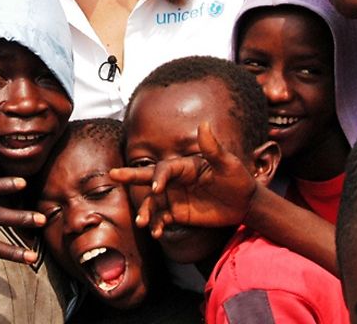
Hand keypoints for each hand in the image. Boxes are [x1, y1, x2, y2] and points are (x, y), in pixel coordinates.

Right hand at [110, 123, 256, 236]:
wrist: (243, 203)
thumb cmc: (236, 178)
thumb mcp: (227, 164)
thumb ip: (212, 147)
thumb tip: (204, 123)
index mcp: (183, 166)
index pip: (165, 169)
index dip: (160, 177)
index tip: (157, 189)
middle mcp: (174, 180)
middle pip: (148, 177)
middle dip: (130, 176)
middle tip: (113, 174)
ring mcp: (174, 197)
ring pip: (152, 202)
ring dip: (145, 211)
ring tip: (142, 222)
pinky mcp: (177, 213)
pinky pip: (161, 219)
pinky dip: (156, 225)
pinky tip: (156, 233)